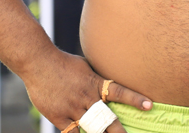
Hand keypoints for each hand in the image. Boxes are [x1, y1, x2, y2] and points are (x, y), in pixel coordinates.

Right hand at [22, 51, 151, 132]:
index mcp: (95, 83)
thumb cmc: (65, 63)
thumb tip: (110, 85)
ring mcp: (72, 109)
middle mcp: (86, 98)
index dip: (135, 99)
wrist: (39, 62)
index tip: (149, 105)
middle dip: (119, 131)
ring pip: (91, 129)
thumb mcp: (87, 68)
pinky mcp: (58, 116)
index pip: (120, 92)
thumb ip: (98, 79)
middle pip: (107, 119)